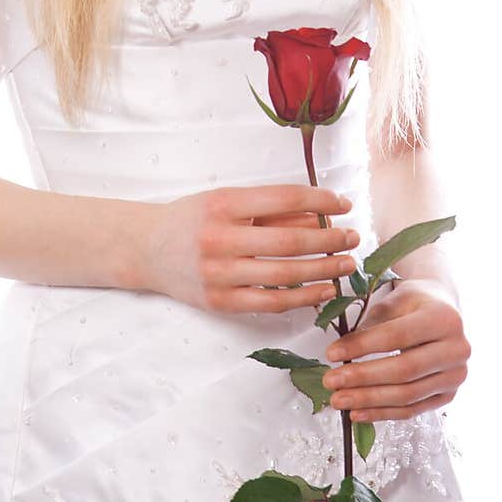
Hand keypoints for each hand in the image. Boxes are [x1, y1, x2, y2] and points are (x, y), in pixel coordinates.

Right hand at [140, 185, 360, 314]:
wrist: (147, 248)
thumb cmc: (193, 219)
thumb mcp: (226, 200)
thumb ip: (269, 208)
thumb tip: (321, 215)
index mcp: (223, 204)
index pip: (284, 199)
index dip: (320, 201)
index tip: (345, 203)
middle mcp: (220, 239)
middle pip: (290, 241)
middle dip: (330, 239)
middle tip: (353, 237)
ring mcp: (220, 274)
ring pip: (285, 274)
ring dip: (324, 270)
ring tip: (346, 263)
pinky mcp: (221, 302)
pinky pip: (271, 302)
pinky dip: (302, 297)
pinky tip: (324, 290)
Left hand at [321, 277, 470, 421]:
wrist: (442, 311)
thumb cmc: (415, 302)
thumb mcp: (394, 299)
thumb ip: (370, 324)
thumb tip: (339, 353)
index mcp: (444, 318)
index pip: (397, 336)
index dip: (362, 346)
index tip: (331, 353)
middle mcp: (457, 349)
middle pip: (404, 370)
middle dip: (363, 378)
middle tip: (330, 381)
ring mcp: (456, 376)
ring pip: (407, 395)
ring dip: (369, 401)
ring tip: (338, 400)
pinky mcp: (448, 395)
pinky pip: (412, 410)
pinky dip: (382, 413)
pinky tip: (357, 413)